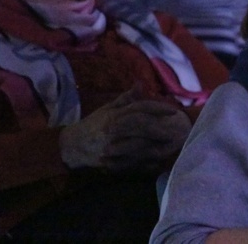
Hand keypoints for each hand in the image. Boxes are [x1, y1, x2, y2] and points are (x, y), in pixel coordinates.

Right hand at [60, 88, 191, 170]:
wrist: (71, 146)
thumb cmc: (93, 125)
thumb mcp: (107, 109)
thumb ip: (126, 99)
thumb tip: (140, 84)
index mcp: (115, 115)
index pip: (140, 108)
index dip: (158, 108)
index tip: (173, 111)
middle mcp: (114, 130)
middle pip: (142, 126)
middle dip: (161, 128)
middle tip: (176, 131)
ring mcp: (112, 147)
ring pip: (139, 146)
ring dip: (157, 147)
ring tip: (171, 146)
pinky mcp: (111, 163)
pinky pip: (132, 164)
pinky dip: (146, 164)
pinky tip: (158, 162)